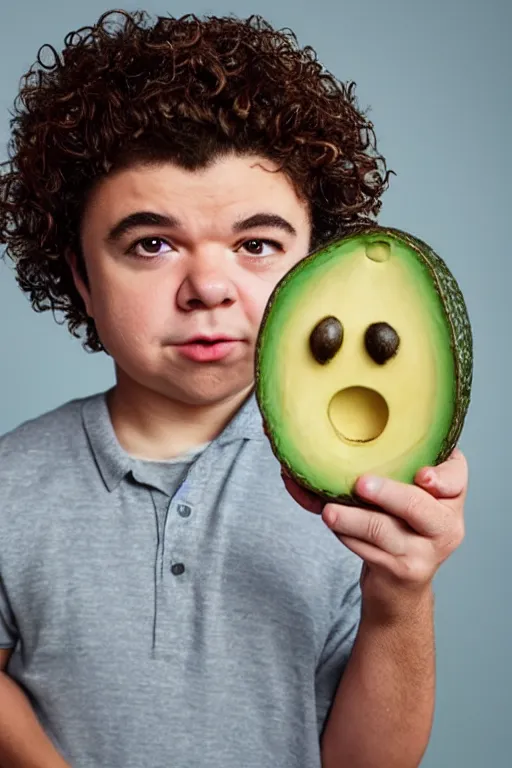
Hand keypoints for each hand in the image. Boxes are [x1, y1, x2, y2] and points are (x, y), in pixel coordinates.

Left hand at [282, 449, 467, 619]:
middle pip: (417, 506)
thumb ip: (393, 471)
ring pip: (383, 530)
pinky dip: (343, 533)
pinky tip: (329, 520)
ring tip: (329, 511)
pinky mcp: (400, 571)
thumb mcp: (409, 497)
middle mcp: (445, 525)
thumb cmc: (401, 526)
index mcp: (450, 498)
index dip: (441, 477)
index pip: (455, 479)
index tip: (422, 475)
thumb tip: (331, 443)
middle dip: (387, 493)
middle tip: (360, 485)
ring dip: (351, 518)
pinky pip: (367, 549)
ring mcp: (424, 553)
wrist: (401, 586)